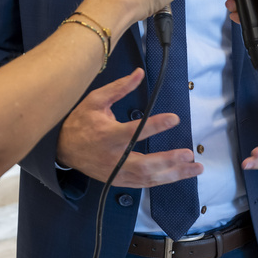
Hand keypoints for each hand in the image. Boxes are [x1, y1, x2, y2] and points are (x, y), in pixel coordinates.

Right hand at [57, 68, 203, 187]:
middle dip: (169, 160)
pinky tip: (179, 175)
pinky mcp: (117, 180)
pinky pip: (143, 184)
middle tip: (189, 154)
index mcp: (107, 135)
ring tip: (195, 168)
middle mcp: (113, 158)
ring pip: (148, 178)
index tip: (175, 118)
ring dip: (174, 174)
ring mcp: (116, 172)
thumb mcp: (95, 101)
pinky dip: (162, 181)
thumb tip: (139, 73)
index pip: (135, 131)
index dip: (156, 125)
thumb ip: (118, 88)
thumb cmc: (79, 122)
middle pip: (144, 164)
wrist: (61, 149)